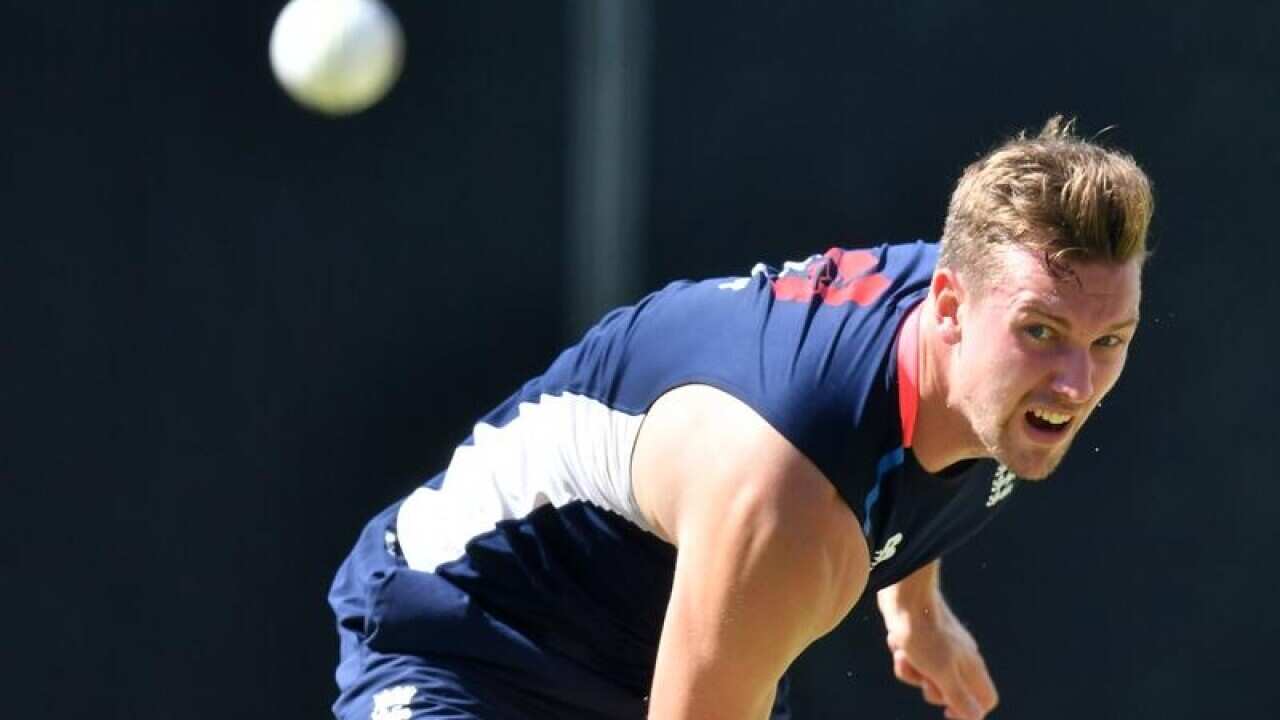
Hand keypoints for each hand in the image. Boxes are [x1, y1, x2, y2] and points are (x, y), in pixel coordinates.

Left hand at [879, 593, 997, 719]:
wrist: (904, 595)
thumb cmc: (925, 634)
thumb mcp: (942, 673)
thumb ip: (959, 697)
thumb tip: (976, 718)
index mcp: (972, 667)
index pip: (986, 699)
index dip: (969, 711)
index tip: (946, 710)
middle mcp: (960, 658)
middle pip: (951, 693)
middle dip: (930, 689)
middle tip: (924, 677)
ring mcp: (940, 648)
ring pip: (926, 677)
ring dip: (910, 670)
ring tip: (904, 653)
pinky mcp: (920, 639)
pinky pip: (911, 661)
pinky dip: (902, 655)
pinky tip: (896, 642)